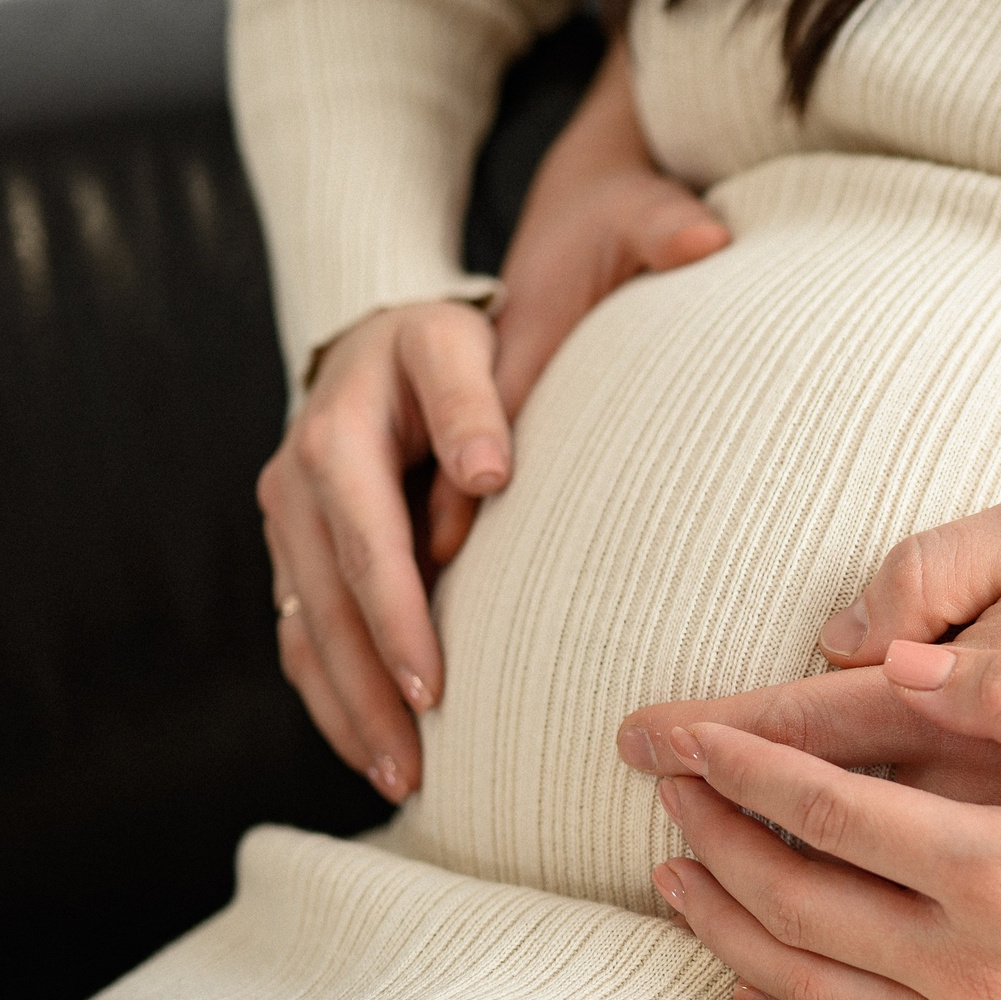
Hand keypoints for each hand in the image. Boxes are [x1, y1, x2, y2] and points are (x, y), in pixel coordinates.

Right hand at [261, 41, 727, 798]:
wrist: (407, 355)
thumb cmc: (513, 332)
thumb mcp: (566, 270)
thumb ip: (637, 242)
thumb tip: (706, 239)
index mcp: (405, 347)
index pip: (432, 375)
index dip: (460, 422)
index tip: (495, 478)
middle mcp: (327, 419)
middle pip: (343, 518)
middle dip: (384, 612)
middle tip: (434, 692)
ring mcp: (295, 495)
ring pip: (308, 595)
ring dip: (353, 684)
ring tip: (408, 760)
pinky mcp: (294, 553)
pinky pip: (301, 637)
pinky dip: (336, 701)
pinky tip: (381, 759)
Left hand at [643, 641, 1000, 999]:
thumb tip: (891, 659)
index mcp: (1000, 869)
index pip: (827, 811)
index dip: (744, 768)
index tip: (686, 734)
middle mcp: (973, 962)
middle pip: (792, 898)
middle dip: (714, 836)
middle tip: (665, 787)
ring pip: (806, 982)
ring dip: (727, 922)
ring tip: (675, 869)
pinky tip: (748, 969)